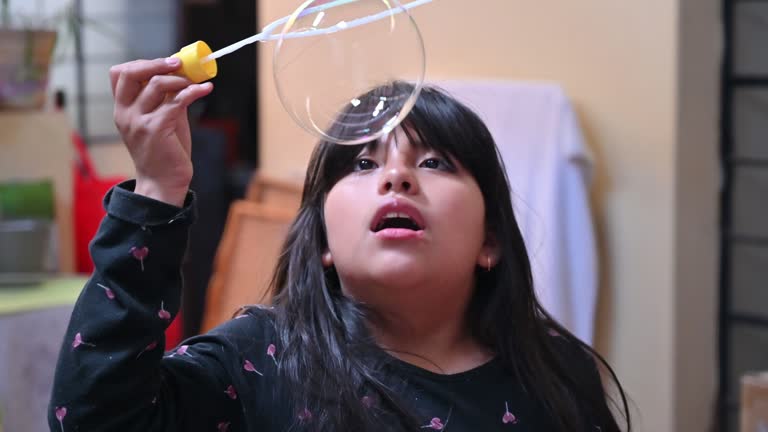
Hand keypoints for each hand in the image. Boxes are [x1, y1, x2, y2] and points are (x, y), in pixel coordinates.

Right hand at [109, 57, 213, 205]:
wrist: (163, 183)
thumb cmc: (164, 152)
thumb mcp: (160, 120)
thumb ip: (164, 99)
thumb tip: (181, 74)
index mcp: (122, 110)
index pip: (118, 74)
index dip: (141, 63)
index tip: (163, 64)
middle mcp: (125, 114)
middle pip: (131, 72)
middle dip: (156, 63)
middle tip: (178, 63)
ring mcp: (139, 121)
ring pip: (157, 84)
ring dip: (180, 79)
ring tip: (195, 83)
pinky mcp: (156, 128)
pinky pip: (177, 101)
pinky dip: (194, 91)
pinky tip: (205, 89)